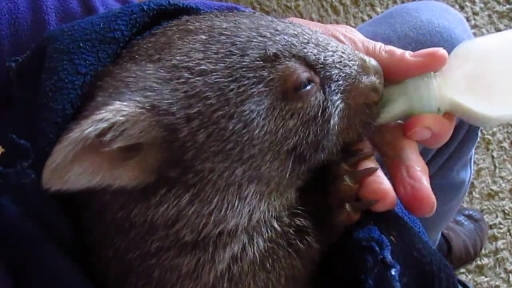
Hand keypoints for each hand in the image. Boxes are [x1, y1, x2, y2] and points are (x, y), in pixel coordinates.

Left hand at [288, 18, 453, 217]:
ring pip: (371, 169)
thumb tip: (437, 59)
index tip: (416, 129)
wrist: (271, 58)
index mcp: (385, 96)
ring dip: (383, 188)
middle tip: (421, 200)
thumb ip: (390, 60)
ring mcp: (344, 142)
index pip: (420, 115)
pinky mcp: (320, 156)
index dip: (429, 125)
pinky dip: (350, 190)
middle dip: (412, 174)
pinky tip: (354, 202)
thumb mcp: (351, 47)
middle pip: (399, 150)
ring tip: (383, 202)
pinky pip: (339, 177)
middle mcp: (370, 123)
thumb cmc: (315, 49)